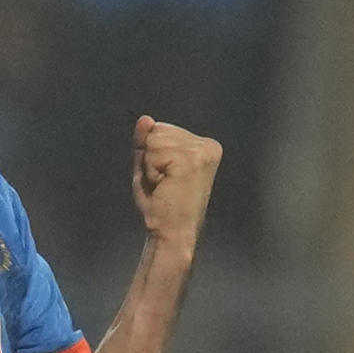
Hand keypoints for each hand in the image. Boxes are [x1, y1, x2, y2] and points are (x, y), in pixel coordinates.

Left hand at [131, 116, 221, 250]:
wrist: (172, 233)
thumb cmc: (162, 206)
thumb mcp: (149, 167)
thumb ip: (146, 141)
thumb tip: (145, 119)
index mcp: (204, 146)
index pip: (161, 128)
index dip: (152, 154)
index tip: (164, 177)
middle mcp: (208, 145)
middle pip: (158, 130)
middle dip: (150, 158)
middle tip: (163, 184)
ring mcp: (202, 151)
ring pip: (154, 140)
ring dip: (150, 166)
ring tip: (164, 186)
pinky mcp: (192, 160)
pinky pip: (153, 152)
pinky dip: (151, 171)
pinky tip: (164, 186)